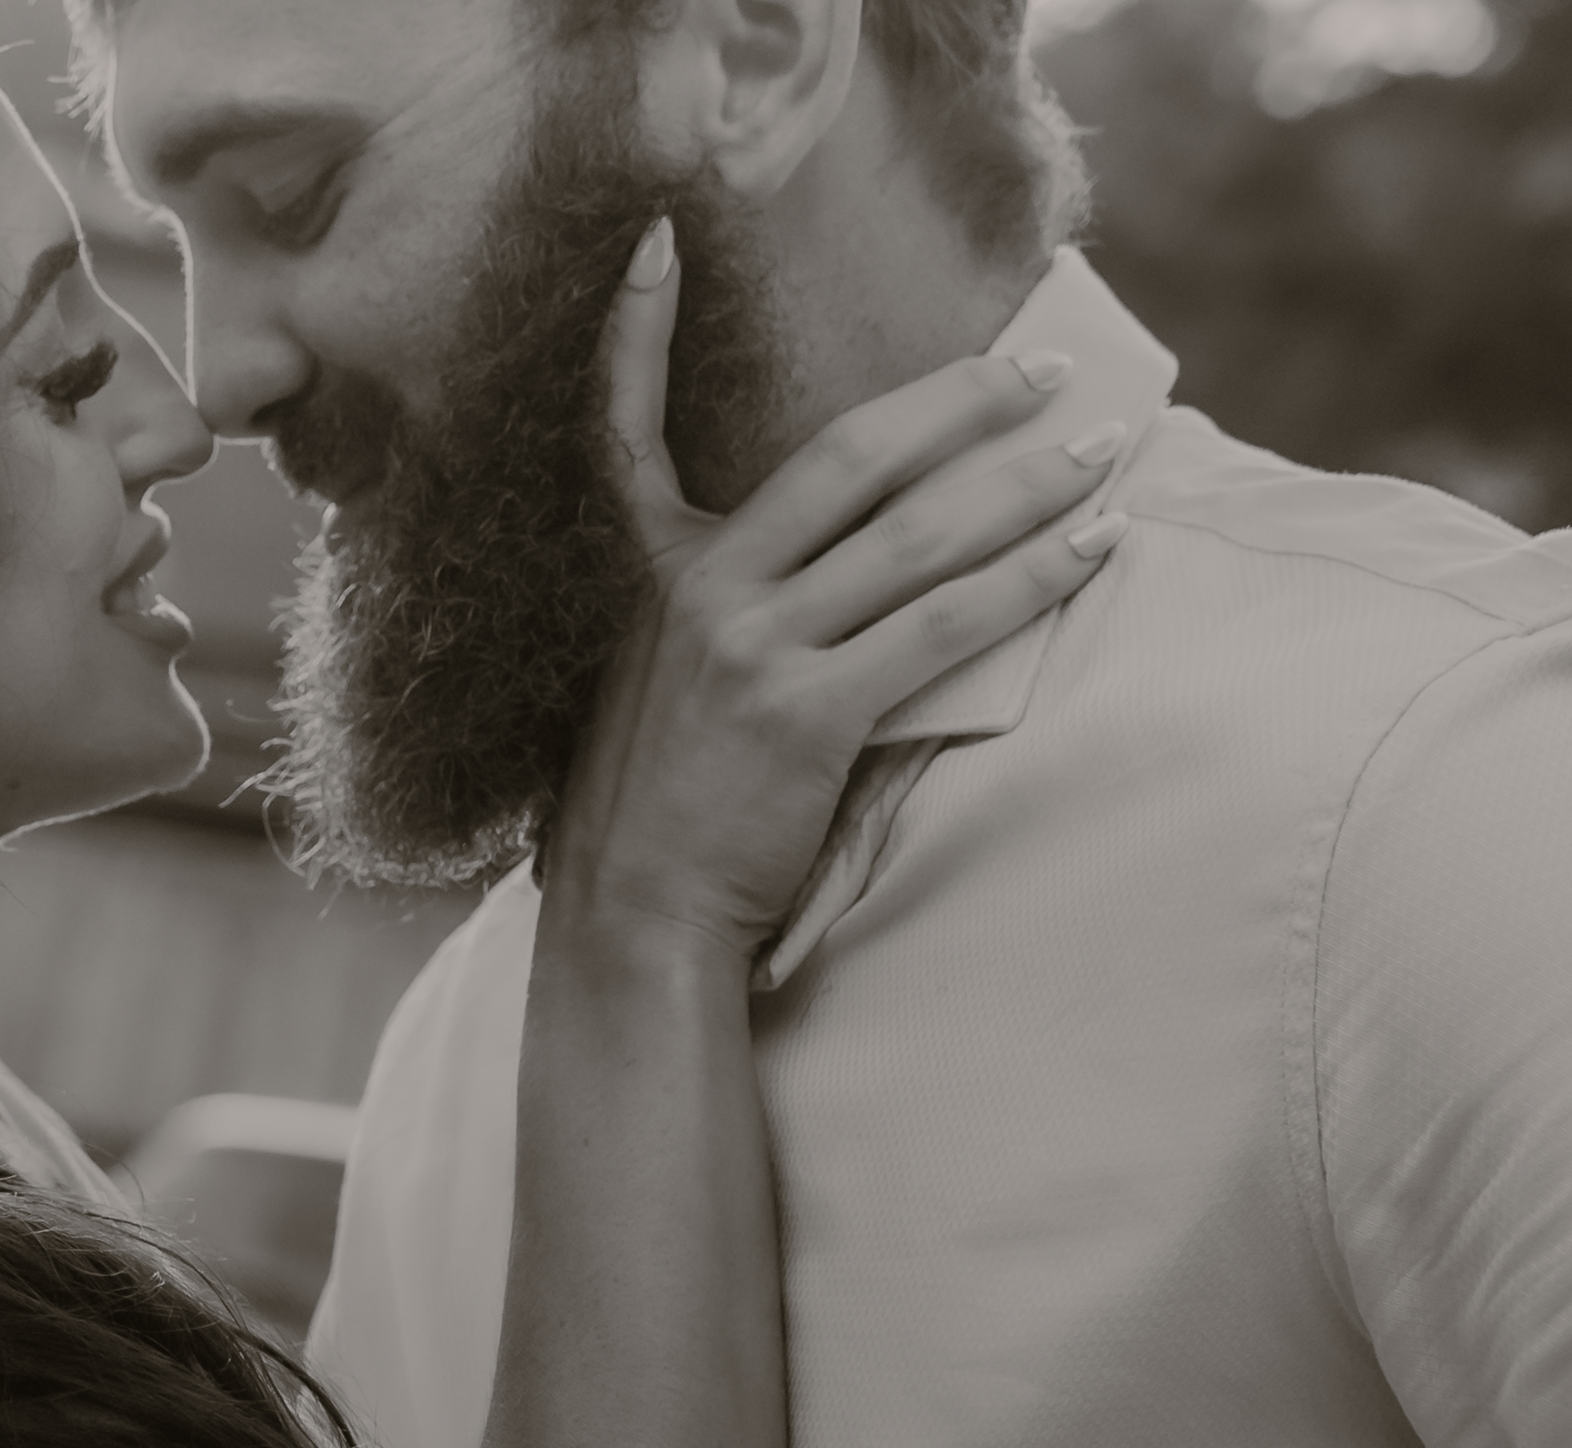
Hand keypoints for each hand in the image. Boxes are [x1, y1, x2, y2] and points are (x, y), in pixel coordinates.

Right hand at [556, 218, 1126, 957]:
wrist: (632, 918)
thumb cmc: (649, 816)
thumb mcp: (652, 688)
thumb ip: (715, 613)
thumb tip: (816, 576)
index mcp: (658, 577)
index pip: (628, 436)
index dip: (634, 340)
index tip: (655, 247)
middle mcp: (702, 591)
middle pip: (850, 456)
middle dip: (960, 402)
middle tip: (1044, 372)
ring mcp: (754, 648)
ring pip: (918, 535)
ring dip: (1025, 484)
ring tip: (1102, 454)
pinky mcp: (809, 713)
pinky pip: (944, 624)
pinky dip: (1029, 579)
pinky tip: (1091, 550)